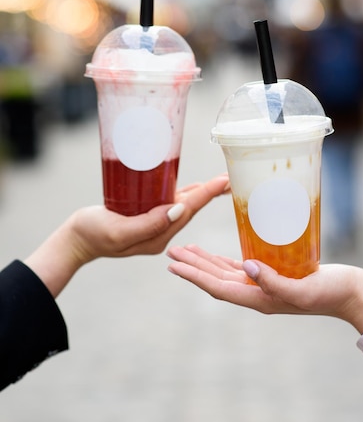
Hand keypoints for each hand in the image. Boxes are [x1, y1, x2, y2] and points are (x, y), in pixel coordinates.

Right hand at [25, 174, 228, 296]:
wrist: (74, 241)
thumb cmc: (91, 233)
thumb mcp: (118, 230)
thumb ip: (149, 223)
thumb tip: (179, 210)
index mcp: (157, 236)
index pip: (187, 211)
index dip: (206, 194)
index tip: (224, 181)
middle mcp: (160, 233)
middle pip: (190, 209)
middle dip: (210, 194)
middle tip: (229, 179)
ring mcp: (153, 227)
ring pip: (182, 207)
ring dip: (200, 194)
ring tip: (219, 183)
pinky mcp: (145, 220)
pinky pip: (169, 206)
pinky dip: (182, 196)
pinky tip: (191, 189)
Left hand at [167, 244, 362, 333]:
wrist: (351, 294)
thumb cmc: (330, 292)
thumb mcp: (303, 288)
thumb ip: (275, 282)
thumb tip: (246, 267)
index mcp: (259, 299)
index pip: (218, 287)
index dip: (194, 276)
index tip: (173, 265)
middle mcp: (256, 294)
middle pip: (215, 279)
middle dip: (192, 267)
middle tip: (170, 252)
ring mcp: (263, 286)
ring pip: (225, 273)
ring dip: (204, 262)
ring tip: (185, 250)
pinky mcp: (273, 276)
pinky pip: (240, 268)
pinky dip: (224, 261)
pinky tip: (215, 255)